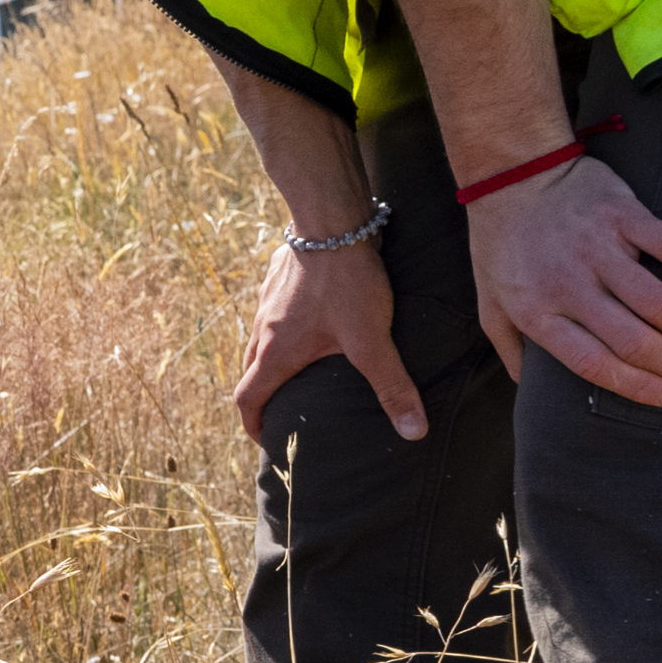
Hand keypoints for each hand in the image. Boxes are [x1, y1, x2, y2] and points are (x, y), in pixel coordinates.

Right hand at [231, 226, 425, 441]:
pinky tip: (309, 325)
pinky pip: (270, 316)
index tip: (266, 440)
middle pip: (249, 373)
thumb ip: (392, 386)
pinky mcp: (276, 281)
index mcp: (276, 353)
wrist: (330, 222)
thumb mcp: (372, 339)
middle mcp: (262, 330)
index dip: (253, 426)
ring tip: (298, 372)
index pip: (246, 400)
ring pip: (258, 343)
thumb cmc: (347, 283)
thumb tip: (414, 432)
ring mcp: (266, 303)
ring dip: (270, 363)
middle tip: (283, 412)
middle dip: (262, 398)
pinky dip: (281, 332)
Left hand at [468, 154, 661, 405]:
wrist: (508, 174)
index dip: (637, 386)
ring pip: (657, 302)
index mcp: (538, 312)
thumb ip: (509, 345)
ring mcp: (598, 248)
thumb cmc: (500, 244)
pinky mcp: (622, 214)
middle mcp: (569, 284)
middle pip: (634, 340)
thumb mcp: (489, 300)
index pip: (594, 363)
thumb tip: (523, 387)